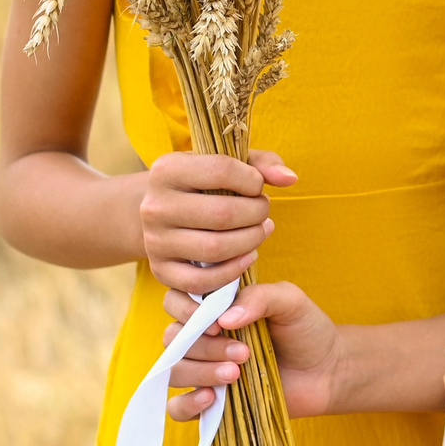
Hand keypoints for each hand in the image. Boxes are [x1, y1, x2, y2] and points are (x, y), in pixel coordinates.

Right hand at [137, 148, 295, 293]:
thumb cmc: (204, 183)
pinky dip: (233, 272)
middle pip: (222, 214)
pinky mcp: (160, 270)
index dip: (252, 180)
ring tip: (261, 230)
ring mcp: (155, 241)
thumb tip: (289, 178)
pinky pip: (202, 281)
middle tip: (263, 212)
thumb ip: (262, 164)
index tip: (257, 187)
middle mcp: (154, 205)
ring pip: (215, 249)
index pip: (221, 170)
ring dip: (251, 241)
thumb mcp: (228, 164)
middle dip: (256, 214)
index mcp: (167, 169)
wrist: (164, 211)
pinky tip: (248, 256)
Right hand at [164, 282, 343, 420]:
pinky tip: (212, 398)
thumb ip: (259, 297)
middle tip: (243, 353)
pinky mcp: (210, 402)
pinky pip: (177, 407)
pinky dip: (187, 403)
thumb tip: (224, 318)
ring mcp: (203, 370)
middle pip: (173, 338)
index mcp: (214, 308)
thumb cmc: (306, 330)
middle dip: (204, 346)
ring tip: (237, 374)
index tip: (219, 322)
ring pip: (174, 369)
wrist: (326, 371)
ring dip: (200, 372)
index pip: (177, 301)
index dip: (188, 311)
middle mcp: (202, 337)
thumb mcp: (289, 301)